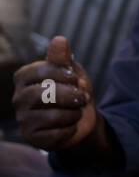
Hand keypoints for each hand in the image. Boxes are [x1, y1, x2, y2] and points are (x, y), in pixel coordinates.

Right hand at [12, 36, 98, 150]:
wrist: (80, 120)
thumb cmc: (72, 92)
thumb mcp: (71, 72)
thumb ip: (63, 58)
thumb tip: (60, 39)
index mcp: (24, 77)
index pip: (43, 71)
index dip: (66, 75)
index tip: (77, 79)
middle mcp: (19, 98)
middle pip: (46, 94)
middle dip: (72, 96)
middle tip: (82, 98)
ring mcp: (23, 119)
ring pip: (52, 116)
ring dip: (73, 114)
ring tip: (76, 112)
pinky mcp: (32, 138)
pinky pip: (56, 134)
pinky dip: (70, 129)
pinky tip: (70, 126)